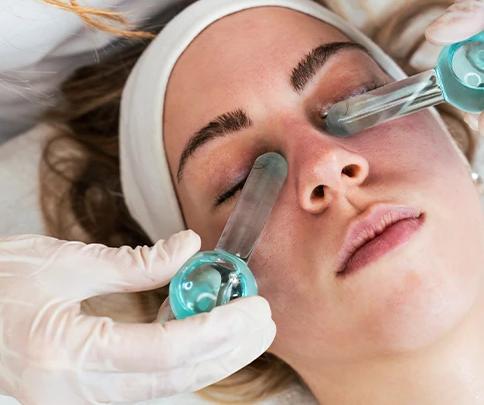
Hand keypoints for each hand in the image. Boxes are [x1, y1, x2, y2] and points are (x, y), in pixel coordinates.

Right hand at [0, 231, 274, 403]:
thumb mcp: (64, 262)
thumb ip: (135, 264)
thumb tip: (190, 249)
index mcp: (64, 354)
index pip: (162, 351)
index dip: (215, 330)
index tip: (253, 308)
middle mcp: (72, 392)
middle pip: (172, 381)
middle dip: (226, 352)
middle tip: (264, 323)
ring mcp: (77, 401)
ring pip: (164, 389)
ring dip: (211, 360)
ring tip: (249, 332)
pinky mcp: (83, 395)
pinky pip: (146, 385)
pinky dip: (184, 362)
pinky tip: (208, 339)